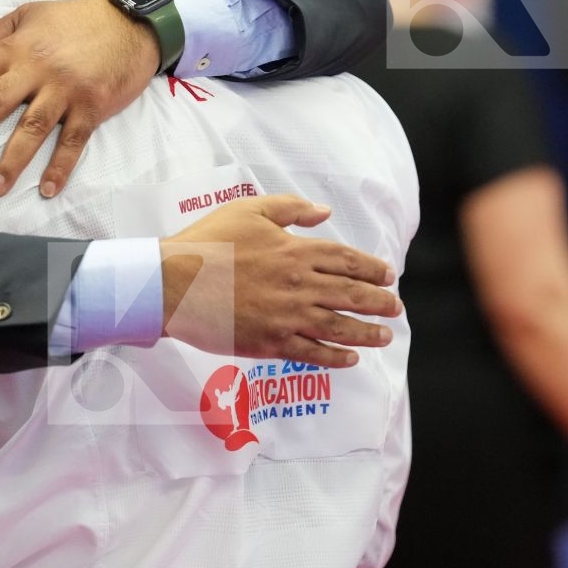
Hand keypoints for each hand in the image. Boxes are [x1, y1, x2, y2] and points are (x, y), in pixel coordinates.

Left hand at [0, 0, 157, 198]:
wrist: (131, 22)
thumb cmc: (75, 18)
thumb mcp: (28, 14)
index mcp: (16, 48)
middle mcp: (36, 70)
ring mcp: (65, 91)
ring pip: (32, 130)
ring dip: (12, 162)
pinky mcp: (92, 107)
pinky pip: (73, 142)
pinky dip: (61, 167)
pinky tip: (47, 190)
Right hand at [159, 194, 399, 369]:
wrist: (172, 283)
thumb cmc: (207, 243)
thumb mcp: (249, 210)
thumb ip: (291, 209)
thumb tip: (325, 213)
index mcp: (294, 250)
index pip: (345, 260)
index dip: (371, 269)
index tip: (388, 275)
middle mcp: (297, 284)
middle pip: (350, 295)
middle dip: (378, 302)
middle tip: (395, 307)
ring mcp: (286, 316)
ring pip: (338, 327)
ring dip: (366, 332)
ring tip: (384, 336)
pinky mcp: (270, 342)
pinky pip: (312, 352)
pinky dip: (335, 357)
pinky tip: (350, 358)